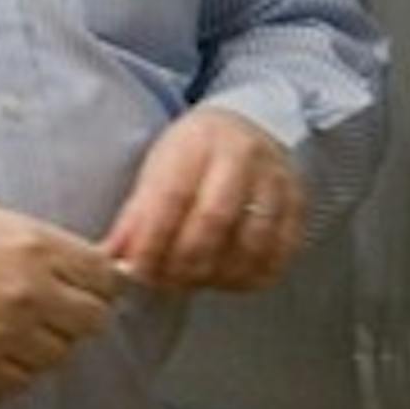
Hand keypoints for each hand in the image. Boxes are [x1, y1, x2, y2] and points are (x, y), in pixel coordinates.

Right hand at [0, 198, 121, 395]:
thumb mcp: (1, 220)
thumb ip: (51, 247)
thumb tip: (95, 271)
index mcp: (37, 245)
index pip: (106, 277)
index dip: (100, 282)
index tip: (86, 285)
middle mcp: (29, 291)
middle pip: (93, 320)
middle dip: (79, 313)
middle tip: (55, 308)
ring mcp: (5, 332)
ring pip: (62, 354)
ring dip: (49, 343)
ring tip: (19, 326)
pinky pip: (24, 380)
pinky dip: (18, 368)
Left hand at [102, 109, 305, 295]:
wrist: (249, 127)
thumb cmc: (196, 154)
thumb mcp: (159, 167)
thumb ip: (137, 214)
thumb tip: (111, 257)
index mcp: (198, 142)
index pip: (173, 196)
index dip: (152, 241)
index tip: (136, 268)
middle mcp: (242, 156)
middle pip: (214, 220)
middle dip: (184, 262)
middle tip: (165, 280)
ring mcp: (276, 180)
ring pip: (251, 242)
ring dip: (218, 274)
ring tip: (194, 281)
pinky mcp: (298, 204)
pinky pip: (281, 252)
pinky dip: (252, 276)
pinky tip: (229, 280)